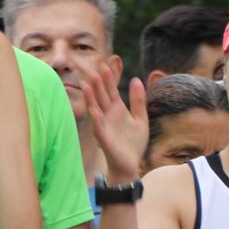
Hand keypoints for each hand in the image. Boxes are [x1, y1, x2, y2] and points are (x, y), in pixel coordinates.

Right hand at [82, 59, 148, 182]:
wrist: (130, 164)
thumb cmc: (133, 143)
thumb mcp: (141, 118)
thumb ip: (138, 100)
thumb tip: (136, 79)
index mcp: (117, 109)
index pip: (111, 90)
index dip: (110, 78)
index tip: (106, 63)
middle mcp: (108, 114)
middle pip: (102, 95)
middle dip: (99, 83)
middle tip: (95, 68)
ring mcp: (104, 124)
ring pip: (95, 107)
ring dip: (91, 96)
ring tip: (88, 83)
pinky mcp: (103, 136)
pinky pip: (98, 124)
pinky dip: (95, 116)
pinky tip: (92, 108)